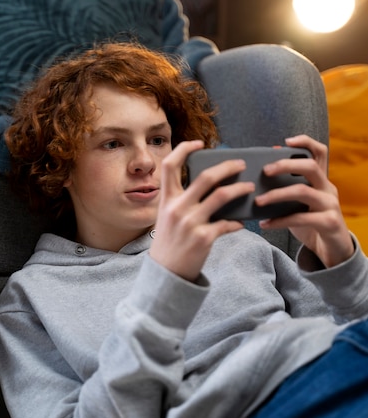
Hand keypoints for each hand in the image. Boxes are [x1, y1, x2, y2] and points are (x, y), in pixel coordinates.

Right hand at [150, 141, 254, 281]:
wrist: (166, 274)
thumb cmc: (169, 243)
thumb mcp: (167, 217)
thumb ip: (182, 200)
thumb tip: (210, 186)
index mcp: (167, 200)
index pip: (170, 166)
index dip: (183, 149)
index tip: (198, 143)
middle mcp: (177, 208)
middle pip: (206, 177)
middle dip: (228, 167)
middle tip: (241, 164)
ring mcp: (190, 223)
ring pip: (222, 196)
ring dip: (240, 189)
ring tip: (250, 188)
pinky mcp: (203, 238)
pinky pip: (227, 224)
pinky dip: (237, 222)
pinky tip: (242, 222)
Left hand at [255, 135, 353, 266]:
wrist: (332, 249)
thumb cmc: (311, 223)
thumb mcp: (300, 203)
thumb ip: (289, 187)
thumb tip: (264, 171)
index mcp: (321, 180)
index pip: (320, 152)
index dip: (305, 142)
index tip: (286, 141)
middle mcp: (328, 188)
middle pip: (310, 167)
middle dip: (285, 165)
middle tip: (264, 171)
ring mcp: (330, 205)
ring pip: (303, 191)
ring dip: (277, 194)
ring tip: (258, 201)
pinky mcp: (329, 223)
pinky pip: (301, 218)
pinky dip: (279, 221)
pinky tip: (265, 224)